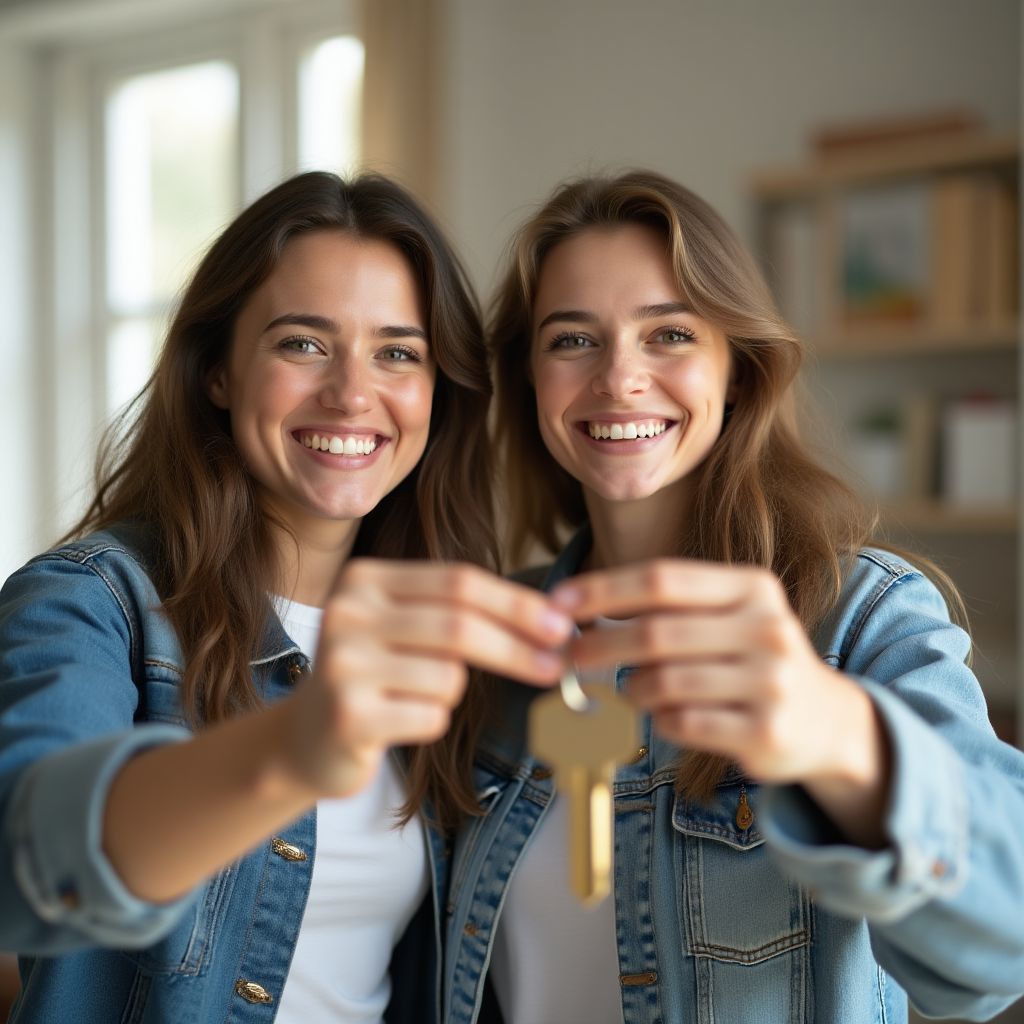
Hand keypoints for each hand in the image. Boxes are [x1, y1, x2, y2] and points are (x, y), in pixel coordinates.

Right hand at [280, 560, 571, 798]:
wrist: (307, 738)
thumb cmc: (376, 677)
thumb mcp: (405, 627)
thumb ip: (461, 612)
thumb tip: (552, 621)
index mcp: (365, 579)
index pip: (458, 581)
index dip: (516, 603)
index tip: (561, 625)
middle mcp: (347, 612)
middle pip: (458, 625)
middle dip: (517, 648)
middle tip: (555, 666)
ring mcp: (342, 664)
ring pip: (449, 677)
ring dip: (453, 693)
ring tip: (413, 698)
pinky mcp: (347, 715)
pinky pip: (431, 716)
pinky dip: (431, 722)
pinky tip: (396, 722)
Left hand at [552, 560, 889, 840]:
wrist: (827, 721)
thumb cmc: (753, 660)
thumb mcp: (729, 616)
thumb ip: (668, 608)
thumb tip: (576, 608)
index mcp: (752, 587)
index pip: (660, 579)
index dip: (601, 590)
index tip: (557, 603)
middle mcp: (767, 628)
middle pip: (655, 633)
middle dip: (598, 645)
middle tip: (568, 658)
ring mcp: (771, 682)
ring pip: (663, 682)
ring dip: (633, 689)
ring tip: (633, 691)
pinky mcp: (765, 732)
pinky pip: (682, 723)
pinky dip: (660, 721)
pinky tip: (668, 716)